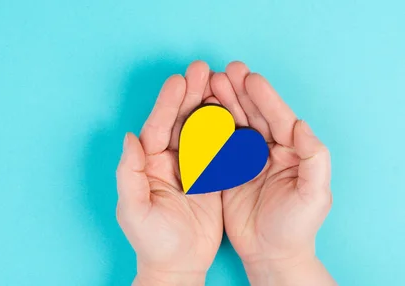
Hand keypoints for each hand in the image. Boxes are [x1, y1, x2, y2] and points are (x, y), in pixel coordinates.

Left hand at [116, 61, 222, 284]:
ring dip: (208, 105)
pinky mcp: (209, 177)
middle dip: (189, 95)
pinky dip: (225, 129)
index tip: (179, 81)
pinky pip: (218, 147)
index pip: (156, 128)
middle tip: (201, 68)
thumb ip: (129, 173)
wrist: (178, 265)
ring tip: (219, 80)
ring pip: (198, 129)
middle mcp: (166, 161)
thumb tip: (129, 137)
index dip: (166, 104)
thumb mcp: (133, 209)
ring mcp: (190, 167)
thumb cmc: (151, 241)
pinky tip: (235, 110)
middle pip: (178, 121)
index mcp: (147, 164)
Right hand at [210, 61, 334, 284]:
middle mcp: (268, 150)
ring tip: (209, 83)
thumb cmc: (297, 227)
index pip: (278, 118)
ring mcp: (246, 160)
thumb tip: (301, 125)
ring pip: (233, 125)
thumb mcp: (315, 196)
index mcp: (292, 151)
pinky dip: (207, 127)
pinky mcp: (227, 171)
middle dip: (239, 92)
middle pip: (253, 115)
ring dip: (222, 103)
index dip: (264, 98)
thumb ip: (314, 159)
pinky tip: (197, 113)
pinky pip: (217, 144)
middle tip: (224, 71)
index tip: (249, 78)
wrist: (271, 253)